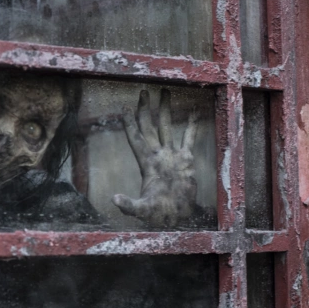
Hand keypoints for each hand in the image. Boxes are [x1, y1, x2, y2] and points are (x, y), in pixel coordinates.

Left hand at [113, 89, 198, 227]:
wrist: (176, 216)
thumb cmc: (157, 213)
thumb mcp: (141, 210)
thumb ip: (128, 205)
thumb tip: (114, 200)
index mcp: (146, 163)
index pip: (136, 139)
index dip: (130, 124)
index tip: (123, 108)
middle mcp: (158, 155)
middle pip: (149, 126)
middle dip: (146, 109)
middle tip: (143, 92)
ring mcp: (172, 156)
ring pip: (167, 127)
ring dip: (166, 110)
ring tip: (165, 92)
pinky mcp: (186, 160)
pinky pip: (189, 138)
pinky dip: (192, 125)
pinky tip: (194, 110)